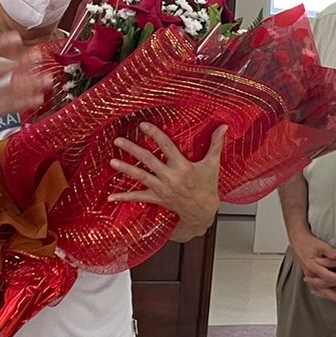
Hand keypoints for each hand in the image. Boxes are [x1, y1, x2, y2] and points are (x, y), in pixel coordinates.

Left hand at [108, 123, 226, 239]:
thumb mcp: (212, 164)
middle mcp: (170, 177)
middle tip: (119, 140)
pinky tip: (111, 196)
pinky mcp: (157, 198)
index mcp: (182, 166)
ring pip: (141, 176)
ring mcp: (162, 188)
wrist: (203, 210)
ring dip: (125, 168)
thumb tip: (224, 127)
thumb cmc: (207, 186)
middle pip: (148, 160)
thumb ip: (215, 144)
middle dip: (132, 149)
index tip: (143, 125)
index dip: (154, 134)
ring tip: (112, 161)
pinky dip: (124, 197)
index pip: (166, 146)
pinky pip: (138, 197)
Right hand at [291, 232, 335, 305]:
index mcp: (311, 265)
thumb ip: (331, 252)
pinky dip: (327, 293)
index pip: (326, 275)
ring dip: (331, 296)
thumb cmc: (309, 243)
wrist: (298, 242)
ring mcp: (310, 277)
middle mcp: (310, 274)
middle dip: (334, 296)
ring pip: (320, 291)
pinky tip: (335, 295)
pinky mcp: (311, 278)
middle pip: (322, 289)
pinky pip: (319, 289)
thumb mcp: (321, 245)